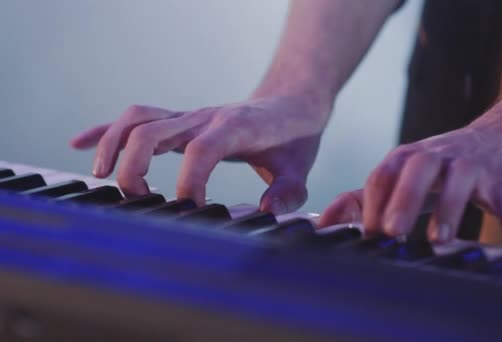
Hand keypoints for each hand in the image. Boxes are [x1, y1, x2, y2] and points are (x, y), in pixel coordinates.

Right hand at [70, 95, 328, 212]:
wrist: (290, 102)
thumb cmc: (294, 138)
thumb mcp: (300, 168)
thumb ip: (288, 191)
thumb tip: (265, 212)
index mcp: (236, 127)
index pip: (201, 151)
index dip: (190, 183)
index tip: (192, 211)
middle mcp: (205, 117)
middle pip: (152, 131)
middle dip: (135, 168)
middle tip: (142, 202)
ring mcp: (189, 116)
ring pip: (137, 119)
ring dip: (112, 145)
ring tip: (101, 178)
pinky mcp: (180, 120)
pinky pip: (135, 118)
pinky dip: (105, 130)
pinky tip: (78, 144)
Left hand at [319, 124, 501, 260]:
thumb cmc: (441, 167)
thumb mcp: (401, 176)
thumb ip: (365, 198)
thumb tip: (324, 221)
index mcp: (409, 157)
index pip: (383, 174)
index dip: (373, 203)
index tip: (366, 235)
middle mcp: (439, 155)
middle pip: (418, 168)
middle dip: (404, 198)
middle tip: (391, 232)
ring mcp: (475, 166)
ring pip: (462, 181)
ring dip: (451, 208)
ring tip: (440, 240)